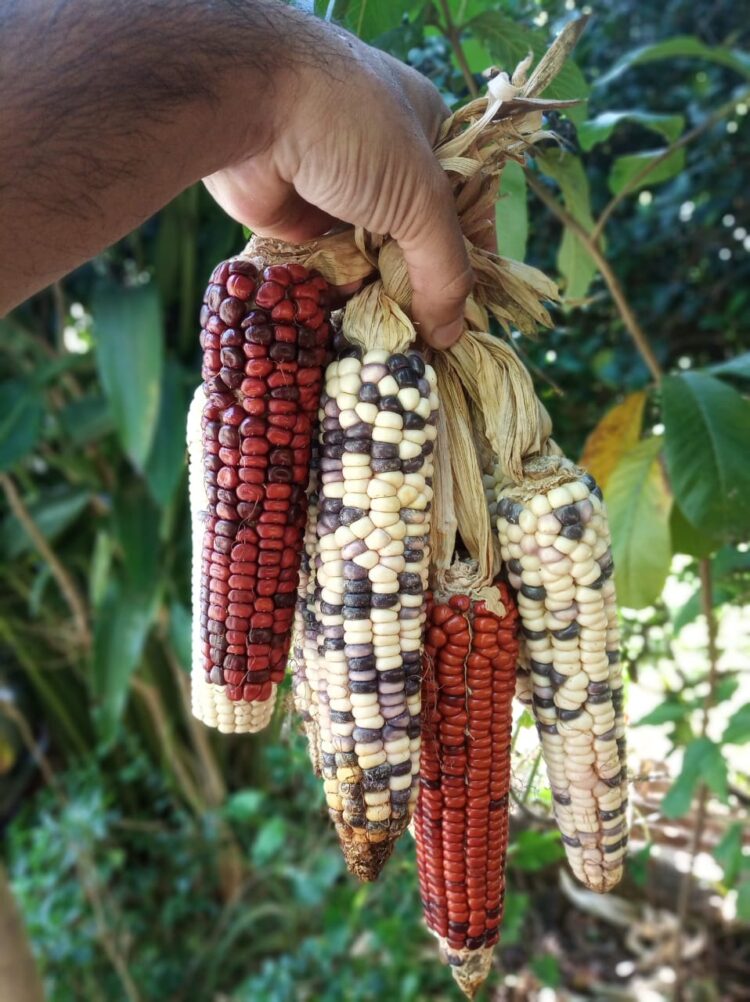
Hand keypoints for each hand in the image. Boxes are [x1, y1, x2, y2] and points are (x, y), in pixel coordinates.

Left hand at [204, 22, 471, 347]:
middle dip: (421, 288)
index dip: (470, 261)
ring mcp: (341, 192)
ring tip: (391, 343)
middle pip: (417, 241)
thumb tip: (451, 335)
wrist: (250, 107)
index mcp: (431, 137)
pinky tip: (351, 327)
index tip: (469, 311)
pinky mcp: (300, 221)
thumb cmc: (351, 129)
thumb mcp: (419, 198)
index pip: (466, 208)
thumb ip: (444, 270)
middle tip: (428, 340)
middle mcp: (387, 165)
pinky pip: (331, 269)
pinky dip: (340, 296)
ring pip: (372, 260)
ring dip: (379, 298)